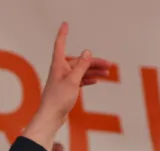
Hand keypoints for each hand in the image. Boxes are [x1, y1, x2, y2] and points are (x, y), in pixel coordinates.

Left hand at [23, 23, 111, 149]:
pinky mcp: (65, 90)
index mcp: (58, 66)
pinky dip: (87, 80)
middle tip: (109, 65)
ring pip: (80, 72)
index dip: (63, 34)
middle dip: (93, 62)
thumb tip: (87, 52)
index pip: (60, 45)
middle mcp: (59, 71)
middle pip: (78, 62)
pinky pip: (78, 80)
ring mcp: (63, 81)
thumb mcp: (73, 80)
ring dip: (93, 72)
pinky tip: (95, 81)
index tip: (65, 24)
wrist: (51, 118)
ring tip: (107, 74)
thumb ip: (81, 66)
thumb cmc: (58, 99)